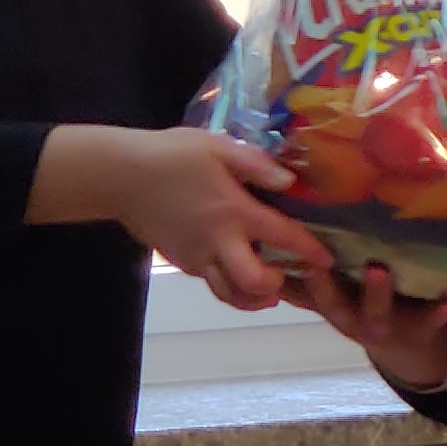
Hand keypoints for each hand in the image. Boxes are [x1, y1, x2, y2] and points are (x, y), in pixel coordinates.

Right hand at [29, 126, 329, 311]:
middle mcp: (217, 241)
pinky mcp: (180, 261)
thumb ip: (257, 164)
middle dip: (275, 288)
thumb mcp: (218, 147)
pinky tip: (236, 270)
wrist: (119, 175)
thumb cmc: (171, 155)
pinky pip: (210, 281)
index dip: (309, 251)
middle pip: (252, 283)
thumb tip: (291, 181)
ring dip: (251, 298)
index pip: (281, 238)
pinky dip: (228, 285)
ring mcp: (196, 256)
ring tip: (267, 289)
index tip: (327, 260)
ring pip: (228, 294)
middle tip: (286, 277)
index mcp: (233, 212)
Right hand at [289, 261, 446, 393]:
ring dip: (376, 294)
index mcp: (334, 308)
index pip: (303, 292)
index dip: (289, 277)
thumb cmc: (369, 312)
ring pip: (376, 314)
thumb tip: (276, 245)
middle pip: (333, 305)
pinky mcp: (420, 332)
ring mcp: (387, 328)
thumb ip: (310, 282)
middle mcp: (354, 321)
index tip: (274, 251)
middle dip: (323, 286)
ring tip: (377, 269)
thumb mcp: (339, 301)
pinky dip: (440, 313)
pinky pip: (429, 323)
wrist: (413, 356)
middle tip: (315, 262)